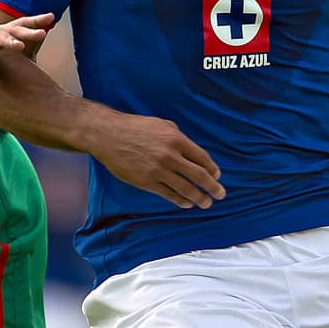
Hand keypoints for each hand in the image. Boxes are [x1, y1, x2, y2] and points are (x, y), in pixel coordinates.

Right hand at [92, 111, 225, 208]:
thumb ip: (177, 136)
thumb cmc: (134, 127)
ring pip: (185, 189)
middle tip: (220, 194)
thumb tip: (190, 151)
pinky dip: (180, 200)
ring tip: (206, 203)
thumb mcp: (161, 124)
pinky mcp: (146, 181)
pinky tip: (186, 203)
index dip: (212, 169)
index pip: (202, 158)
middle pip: (199, 176)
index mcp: (176, 139)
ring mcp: (158, 170)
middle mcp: (170, 155)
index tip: (216, 176)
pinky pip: (168, 194)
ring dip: (199, 198)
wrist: (108, 135)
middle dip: (212, 187)